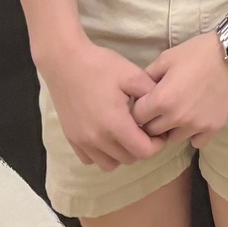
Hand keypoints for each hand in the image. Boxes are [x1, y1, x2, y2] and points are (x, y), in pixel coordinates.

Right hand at [40, 39, 164, 171]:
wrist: (65, 62)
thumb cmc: (100, 65)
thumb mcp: (132, 74)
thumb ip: (151, 94)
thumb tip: (162, 108)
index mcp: (115, 124)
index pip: (144, 151)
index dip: (157, 144)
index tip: (159, 131)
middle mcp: (97, 139)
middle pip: (128, 159)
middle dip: (141, 148)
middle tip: (145, 130)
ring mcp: (81, 141)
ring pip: (109, 164)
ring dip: (122, 154)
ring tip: (126, 134)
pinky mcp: (71, 138)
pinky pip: (90, 159)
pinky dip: (102, 153)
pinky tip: (107, 136)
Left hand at [131, 32, 227, 149]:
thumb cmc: (199, 52)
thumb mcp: (167, 57)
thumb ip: (147, 76)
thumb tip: (136, 92)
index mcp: (162, 100)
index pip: (137, 117)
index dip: (139, 108)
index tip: (145, 101)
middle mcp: (177, 118)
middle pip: (152, 132)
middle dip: (152, 120)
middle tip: (160, 108)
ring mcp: (196, 125)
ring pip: (172, 139)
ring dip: (171, 129)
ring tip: (178, 113)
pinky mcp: (213, 128)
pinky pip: (196, 142)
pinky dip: (193, 134)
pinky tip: (195, 119)